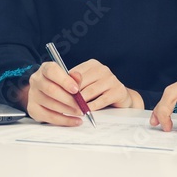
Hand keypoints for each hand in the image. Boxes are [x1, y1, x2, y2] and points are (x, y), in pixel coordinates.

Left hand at [25, 60, 140, 125]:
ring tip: (73, 110)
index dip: (65, 85)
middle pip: (81, 83)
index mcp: (92, 64)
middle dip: (72, 96)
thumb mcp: (85, 84)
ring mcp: (111, 78)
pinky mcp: (118, 90)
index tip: (56, 95)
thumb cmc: (98, 91)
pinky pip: (101, 100)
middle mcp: (102, 69)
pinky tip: (86, 111)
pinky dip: (92, 107)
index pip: (75, 74)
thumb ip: (74, 83)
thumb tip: (58, 87)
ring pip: (90, 92)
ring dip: (81, 102)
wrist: (121, 97)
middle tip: (62, 105)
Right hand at [25, 62, 86, 125]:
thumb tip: (77, 77)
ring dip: (68, 110)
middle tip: (81, 105)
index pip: (52, 71)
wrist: (46, 92)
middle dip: (69, 99)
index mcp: (45, 69)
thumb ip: (74, 78)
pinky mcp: (33, 109)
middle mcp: (36, 80)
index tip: (76, 90)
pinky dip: (64, 120)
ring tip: (79, 112)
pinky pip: (49, 117)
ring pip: (50, 104)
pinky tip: (74, 120)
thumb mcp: (68, 78)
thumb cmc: (59, 84)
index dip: (65, 81)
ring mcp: (32, 95)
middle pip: (51, 90)